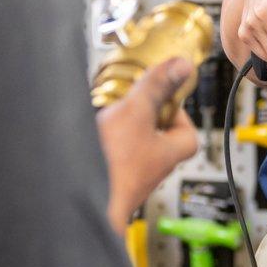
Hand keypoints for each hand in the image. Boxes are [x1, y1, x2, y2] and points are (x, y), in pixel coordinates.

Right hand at [96, 57, 200, 232]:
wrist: (77, 200)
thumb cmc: (113, 167)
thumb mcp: (136, 113)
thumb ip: (156, 88)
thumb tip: (181, 66)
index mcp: (167, 154)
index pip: (188, 135)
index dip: (178, 113)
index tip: (163, 97)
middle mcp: (151, 170)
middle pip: (157, 140)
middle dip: (143, 119)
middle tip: (129, 104)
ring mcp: (128, 180)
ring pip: (132, 150)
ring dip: (120, 132)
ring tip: (106, 119)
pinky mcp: (107, 182)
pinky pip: (110, 159)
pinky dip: (102, 146)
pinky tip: (88, 138)